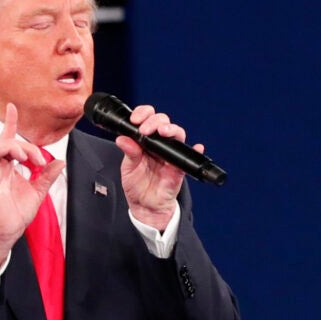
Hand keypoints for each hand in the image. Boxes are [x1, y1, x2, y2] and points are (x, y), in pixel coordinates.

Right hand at [0, 101, 62, 268]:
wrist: (6, 230)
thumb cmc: (16, 214)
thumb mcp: (38, 191)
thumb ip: (47, 175)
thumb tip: (59, 162)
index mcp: (8, 166)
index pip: (8, 138)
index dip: (10, 122)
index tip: (12, 107)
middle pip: (9, 140)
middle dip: (27, 146)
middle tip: (40, 161)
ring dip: (16, 146)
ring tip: (28, 158)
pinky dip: (2, 150)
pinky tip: (15, 157)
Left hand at [114, 103, 201, 231]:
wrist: (145, 205)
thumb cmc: (137, 185)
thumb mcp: (128, 168)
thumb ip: (129, 152)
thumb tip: (122, 138)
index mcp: (145, 140)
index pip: (147, 118)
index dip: (143, 113)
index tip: (135, 119)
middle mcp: (159, 144)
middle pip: (163, 122)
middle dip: (155, 121)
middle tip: (145, 130)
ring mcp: (170, 154)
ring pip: (177, 134)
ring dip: (172, 130)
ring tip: (163, 132)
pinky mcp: (179, 167)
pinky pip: (189, 156)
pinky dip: (196, 150)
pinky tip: (197, 147)